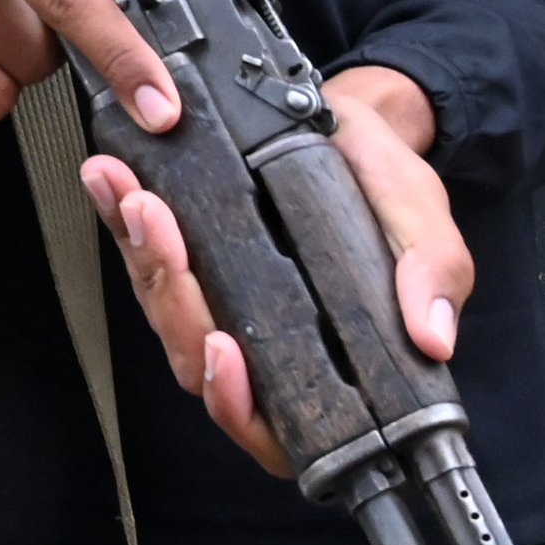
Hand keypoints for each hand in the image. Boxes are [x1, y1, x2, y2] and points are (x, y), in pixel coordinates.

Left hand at [79, 64, 464, 475]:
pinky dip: (120, 217)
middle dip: (174, 298)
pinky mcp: (185, 252)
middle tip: (163, 232)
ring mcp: (217, 297)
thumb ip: (431, 274)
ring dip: (141, 254)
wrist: (356, 124)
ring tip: (134, 198)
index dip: (237, 401)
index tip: (223, 349)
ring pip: (162, 307)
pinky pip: (142, 252)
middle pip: (196, 358)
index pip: (269, 420)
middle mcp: (261, 339)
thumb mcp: (423, 223)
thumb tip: (433, 336)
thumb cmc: (388, 187)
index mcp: (322, 356)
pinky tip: (111, 179)